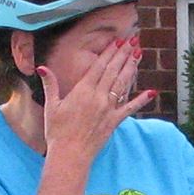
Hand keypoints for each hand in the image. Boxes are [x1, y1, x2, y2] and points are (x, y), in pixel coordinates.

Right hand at [39, 36, 152, 161]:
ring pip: (123, 83)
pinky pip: (130, 108)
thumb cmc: (57, 131)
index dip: (110, 52)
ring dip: (132, 67)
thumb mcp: (51, 106)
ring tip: (139, 53)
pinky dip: (141, 100)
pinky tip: (151, 92)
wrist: (70, 154)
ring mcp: (108, 109)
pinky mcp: (114, 121)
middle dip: (123, 54)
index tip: (118, 41)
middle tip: (133, 40)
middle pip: (113, 70)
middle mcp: (98, 97)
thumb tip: (42, 68)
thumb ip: (50, 85)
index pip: (99, 66)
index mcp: (83, 91)